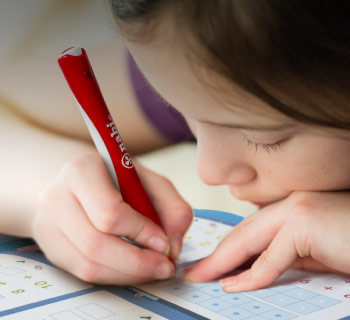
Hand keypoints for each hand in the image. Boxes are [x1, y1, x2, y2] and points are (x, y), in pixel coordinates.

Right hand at [32, 152, 191, 284]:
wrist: (80, 182)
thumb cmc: (118, 180)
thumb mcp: (150, 181)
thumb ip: (172, 208)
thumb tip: (173, 246)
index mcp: (83, 170)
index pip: (109, 212)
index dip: (140, 232)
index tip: (164, 244)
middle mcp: (57, 196)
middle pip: (95, 244)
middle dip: (137, 262)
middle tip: (164, 267)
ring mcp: (47, 223)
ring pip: (88, 264)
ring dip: (127, 274)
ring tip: (153, 270)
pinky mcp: (49, 246)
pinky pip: (82, 272)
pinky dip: (113, 276)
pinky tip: (132, 269)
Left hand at [184, 191, 349, 291]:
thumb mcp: (318, 251)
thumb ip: (291, 254)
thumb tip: (262, 267)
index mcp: (292, 208)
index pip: (251, 229)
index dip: (229, 247)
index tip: (212, 264)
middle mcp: (290, 204)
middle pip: (243, 232)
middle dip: (218, 254)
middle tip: (197, 271)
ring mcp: (296, 210)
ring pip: (249, 239)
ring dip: (223, 262)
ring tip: (203, 277)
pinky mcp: (304, 223)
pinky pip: (271, 257)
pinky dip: (251, 275)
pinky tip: (233, 285)